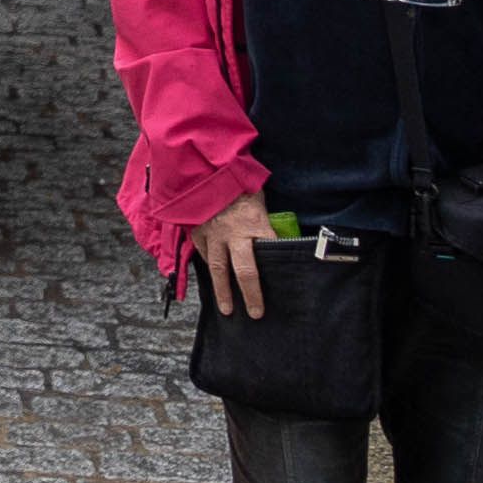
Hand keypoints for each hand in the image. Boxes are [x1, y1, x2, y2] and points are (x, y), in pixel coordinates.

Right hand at [190, 192, 273, 315]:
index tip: (285, 287)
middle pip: (244, 271)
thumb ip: (265, 220)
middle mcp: (234, 234)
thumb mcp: (259, 199)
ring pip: (218, 270)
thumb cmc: (237, 182)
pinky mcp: (197, 233)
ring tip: (227, 309)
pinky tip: (214, 279)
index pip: (271, 253)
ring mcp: (213, 235)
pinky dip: (209, 267)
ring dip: (223, 292)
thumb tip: (279, 237)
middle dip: (252, 294)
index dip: (278, 271)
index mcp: (255, 224)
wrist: (205, 169)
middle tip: (256, 313)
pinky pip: (204, 255)